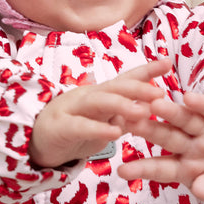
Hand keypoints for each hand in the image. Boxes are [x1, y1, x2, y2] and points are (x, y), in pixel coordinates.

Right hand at [29, 57, 174, 168]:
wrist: (36, 141)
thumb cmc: (74, 129)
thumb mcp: (102, 120)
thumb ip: (122, 113)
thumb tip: (149, 104)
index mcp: (101, 94)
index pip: (125, 79)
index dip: (146, 70)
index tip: (168, 62)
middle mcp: (89, 96)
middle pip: (115, 87)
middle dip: (138, 88)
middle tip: (160, 93)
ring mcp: (73, 109)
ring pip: (99, 101)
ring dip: (122, 105)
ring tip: (143, 111)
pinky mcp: (61, 127)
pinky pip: (82, 126)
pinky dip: (99, 128)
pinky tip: (116, 133)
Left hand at [118, 90, 203, 201]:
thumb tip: (201, 191)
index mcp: (182, 166)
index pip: (160, 168)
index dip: (143, 169)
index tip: (122, 170)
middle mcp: (189, 145)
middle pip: (167, 137)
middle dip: (149, 130)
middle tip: (129, 123)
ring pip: (185, 121)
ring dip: (171, 112)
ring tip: (154, 104)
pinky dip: (201, 104)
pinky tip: (188, 98)